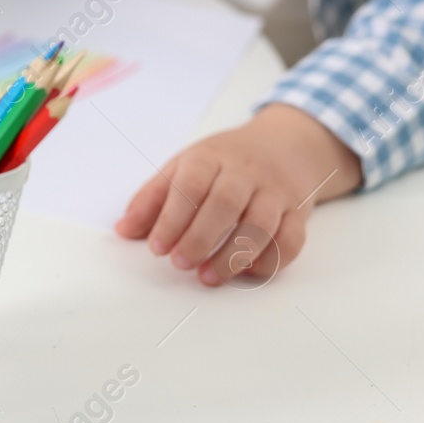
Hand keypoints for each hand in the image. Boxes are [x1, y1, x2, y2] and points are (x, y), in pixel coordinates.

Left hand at [114, 103, 361, 284]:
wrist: (285, 145)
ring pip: (261, 225)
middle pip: (226, 204)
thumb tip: (124, 230)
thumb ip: (152, 198)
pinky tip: (245, 272)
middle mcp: (246, 172)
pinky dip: (270, 262)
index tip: (157, 247)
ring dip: (233, 256)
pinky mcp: (298, 213)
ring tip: (208, 277)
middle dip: (200, 239)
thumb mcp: (182, 167)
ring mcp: (276, 192)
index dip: (172, 219)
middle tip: (180, 264)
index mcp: (210, 157)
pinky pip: (291, 240)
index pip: (191, 186)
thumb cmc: (223, 162)